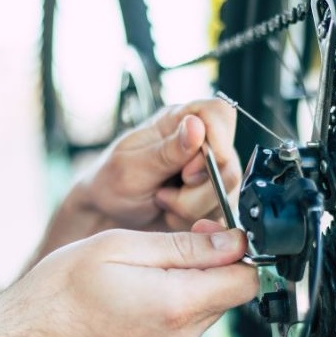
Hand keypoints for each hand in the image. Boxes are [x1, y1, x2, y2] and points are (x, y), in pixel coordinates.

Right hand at [0, 223, 258, 336]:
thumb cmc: (58, 293)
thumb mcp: (120, 247)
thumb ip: (184, 245)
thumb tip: (233, 243)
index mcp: (177, 305)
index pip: (247, 279)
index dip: (236, 251)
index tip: (210, 234)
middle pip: (225, 297)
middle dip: (207, 269)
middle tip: (163, 251)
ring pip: (202, 316)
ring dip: (184, 292)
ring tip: (136, 279)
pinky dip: (166, 316)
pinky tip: (129, 304)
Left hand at [71, 97, 240, 232]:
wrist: (106, 216)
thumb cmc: (111, 183)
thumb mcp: (131, 167)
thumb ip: (167, 150)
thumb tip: (197, 125)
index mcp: (178, 121)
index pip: (219, 114)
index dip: (215, 141)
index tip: (188, 170)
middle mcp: (200, 143)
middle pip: (228, 162)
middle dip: (196, 189)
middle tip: (164, 193)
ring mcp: (209, 173)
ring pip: (226, 193)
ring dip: (191, 208)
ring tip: (163, 202)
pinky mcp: (211, 200)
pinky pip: (221, 214)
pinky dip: (194, 222)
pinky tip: (171, 215)